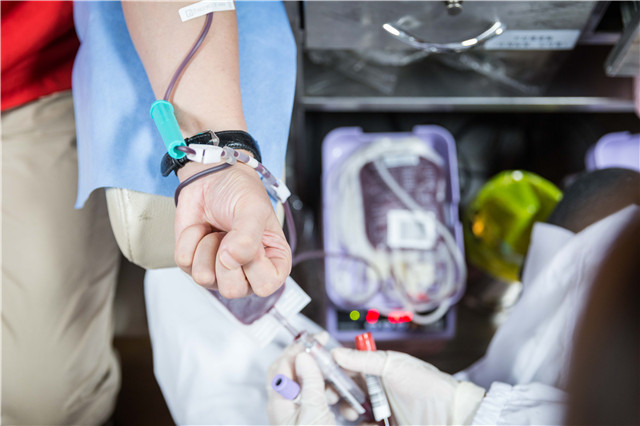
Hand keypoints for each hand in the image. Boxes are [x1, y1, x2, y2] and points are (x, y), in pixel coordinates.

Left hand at [174, 159, 290, 297]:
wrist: (210, 177)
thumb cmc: (240, 192)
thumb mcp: (253, 210)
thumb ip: (248, 237)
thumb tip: (230, 260)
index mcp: (272, 263)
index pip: (265, 285)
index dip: (254, 264)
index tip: (252, 241)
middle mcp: (246, 273)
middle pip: (232, 290)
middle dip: (225, 257)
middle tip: (230, 235)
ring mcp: (218, 271)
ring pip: (204, 278)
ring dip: (207, 246)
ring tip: (217, 230)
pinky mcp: (193, 263)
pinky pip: (184, 262)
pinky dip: (190, 239)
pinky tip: (202, 228)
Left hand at [267, 333, 336, 424]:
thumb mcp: (314, 411)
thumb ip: (310, 383)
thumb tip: (303, 355)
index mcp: (279, 402)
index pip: (283, 364)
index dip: (299, 348)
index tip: (317, 339)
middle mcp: (283, 404)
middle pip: (288, 370)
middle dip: (305, 356)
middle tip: (321, 347)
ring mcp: (294, 411)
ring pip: (301, 381)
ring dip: (317, 373)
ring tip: (332, 373)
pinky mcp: (306, 417)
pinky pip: (311, 394)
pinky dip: (323, 388)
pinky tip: (335, 391)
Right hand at [332, 349, 484, 424]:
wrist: (450, 415)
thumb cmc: (427, 385)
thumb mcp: (393, 366)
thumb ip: (364, 360)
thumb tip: (337, 352)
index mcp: (377, 370)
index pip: (347, 368)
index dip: (332, 371)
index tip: (321, 375)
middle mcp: (375, 389)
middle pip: (345, 390)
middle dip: (335, 393)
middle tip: (332, 396)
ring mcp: (379, 409)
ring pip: (351, 410)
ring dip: (347, 410)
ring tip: (354, 411)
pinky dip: (358, 425)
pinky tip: (360, 423)